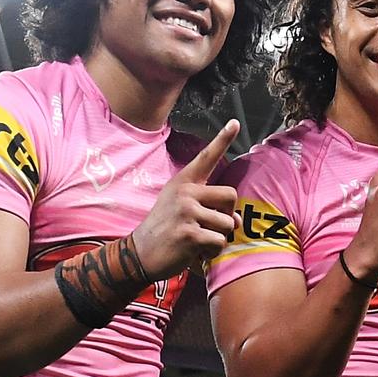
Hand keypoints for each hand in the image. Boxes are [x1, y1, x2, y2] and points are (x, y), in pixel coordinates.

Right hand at [130, 120, 240, 278]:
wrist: (139, 253)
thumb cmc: (166, 229)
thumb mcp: (182, 208)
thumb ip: (210, 207)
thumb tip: (238, 220)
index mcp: (184, 182)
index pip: (207, 157)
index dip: (222, 139)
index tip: (235, 123)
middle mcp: (185, 192)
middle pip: (231, 195)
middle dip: (228, 215)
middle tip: (209, 226)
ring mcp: (186, 212)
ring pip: (228, 223)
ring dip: (219, 238)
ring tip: (198, 241)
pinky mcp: (189, 234)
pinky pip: (219, 242)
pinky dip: (212, 252)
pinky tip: (196, 252)